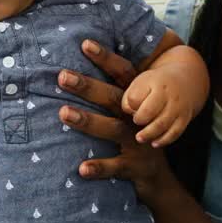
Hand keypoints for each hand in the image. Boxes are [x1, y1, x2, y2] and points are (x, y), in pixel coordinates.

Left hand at [56, 39, 180, 205]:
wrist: (159, 179)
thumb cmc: (134, 136)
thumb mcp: (127, 113)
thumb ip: (109, 93)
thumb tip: (74, 68)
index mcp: (134, 101)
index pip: (122, 74)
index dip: (105, 58)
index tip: (84, 43)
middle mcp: (136, 118)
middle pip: (112, 98)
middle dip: (87, 86)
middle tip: (62, 75)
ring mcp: (137, 142)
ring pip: (112, 129)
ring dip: (88, 121)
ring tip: (63, 113)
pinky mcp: (135, 167)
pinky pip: (116, 167)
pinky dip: (100, 167)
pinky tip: (81, 169)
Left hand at [121, 68, 193, 147]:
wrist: (186, 82)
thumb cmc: (157, 84)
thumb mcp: (141, 83)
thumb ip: (130, 97)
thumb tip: (131, 113)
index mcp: (154, 84)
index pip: (136, 98)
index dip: (131, 106)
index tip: (132, 108)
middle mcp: (168, 95)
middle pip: (149, 111)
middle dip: (139, 120)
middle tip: (136, 122)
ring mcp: (178, 108)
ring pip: (162, 124)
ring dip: (149, 134)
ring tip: (140, 138)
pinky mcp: (184, 119)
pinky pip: (174, 132)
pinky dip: (164, 140)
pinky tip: (154, 143)